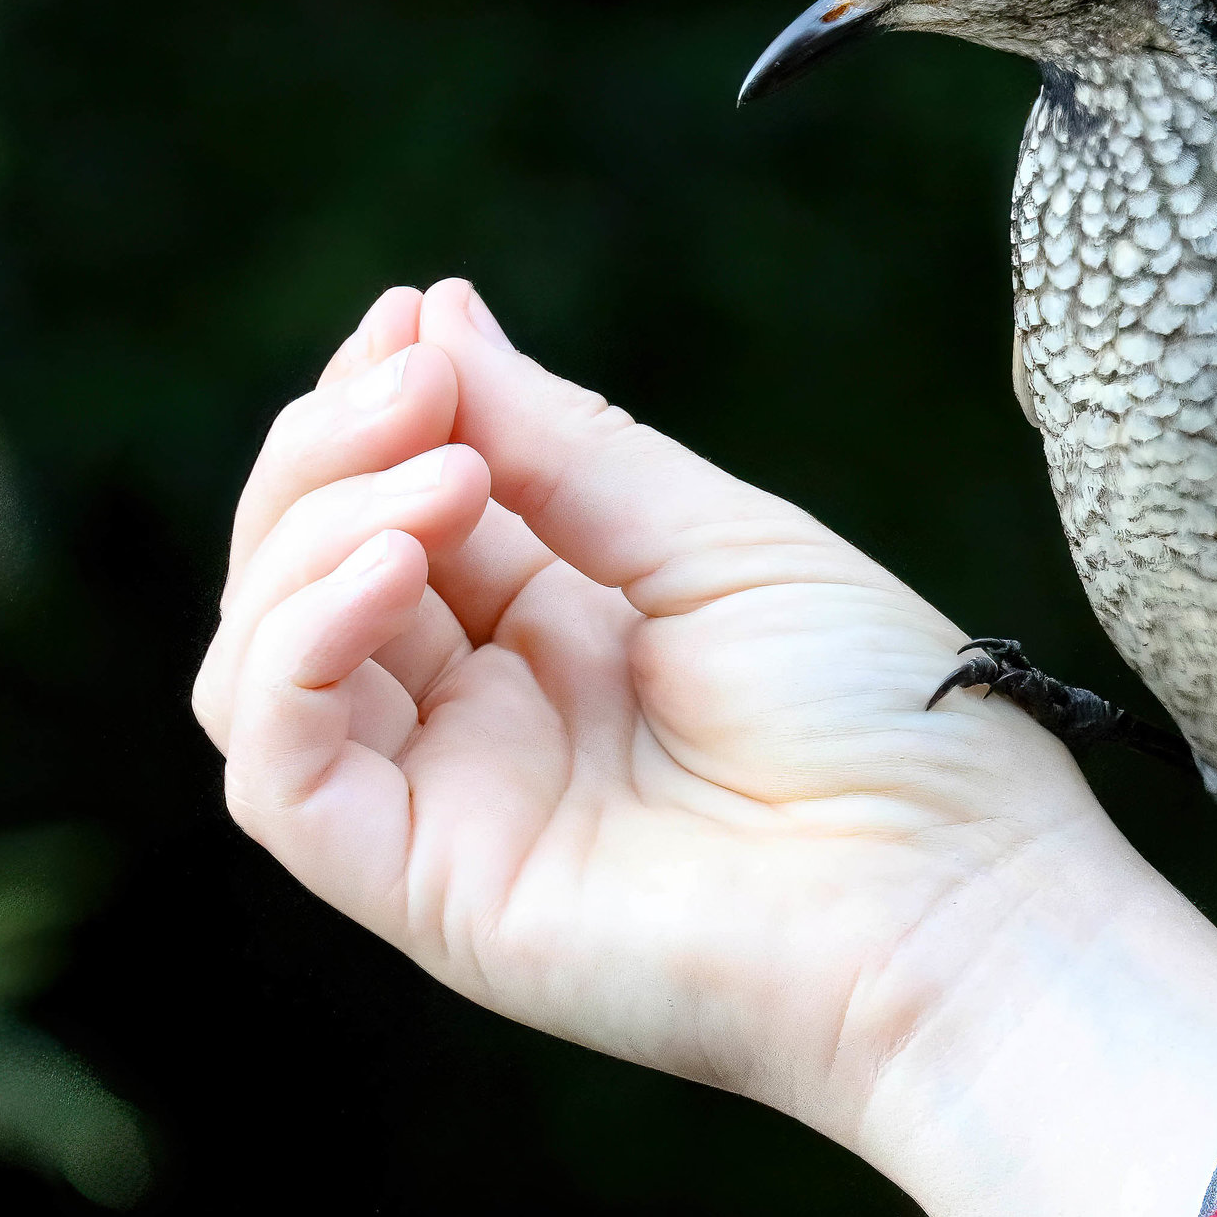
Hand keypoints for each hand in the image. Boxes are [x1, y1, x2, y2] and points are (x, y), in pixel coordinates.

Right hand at [195, 280, 1216, 1216]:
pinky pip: (281, 776)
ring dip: (314, 538)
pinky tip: (396, 565)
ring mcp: (448, 805)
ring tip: (443, 475)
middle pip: (304, 572)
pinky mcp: (427, 891)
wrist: (955, 898)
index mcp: (563, 629)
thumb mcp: (723, 543)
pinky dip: (299, 649)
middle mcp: (486, 717)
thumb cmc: (885, 723)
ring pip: (262, 662)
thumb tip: (440, 318)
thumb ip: (568, 451)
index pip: (395, 506)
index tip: (413, 318)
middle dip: (334, 452)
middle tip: (416, 382)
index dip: (379, 408)